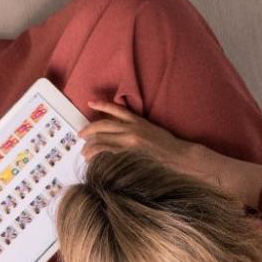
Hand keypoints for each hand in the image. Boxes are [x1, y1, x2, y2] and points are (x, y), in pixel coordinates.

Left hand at [79, 97, 193, 172]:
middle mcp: (132, 128)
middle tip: (80, 135)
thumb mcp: (151, 129)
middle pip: (103, 126)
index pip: (116, 109)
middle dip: (88, 130)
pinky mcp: (130, 153)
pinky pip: (108, 151)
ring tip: (84, 152)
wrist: (180, 156)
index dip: (102, 105)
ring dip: (90, 146)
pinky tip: (92, 158)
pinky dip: (98, 154)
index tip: (91, 103)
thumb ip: (136, 127)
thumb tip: (119, 131)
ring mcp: (130, 141)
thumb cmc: (167, 145)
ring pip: (102, 139)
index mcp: (138, 120)